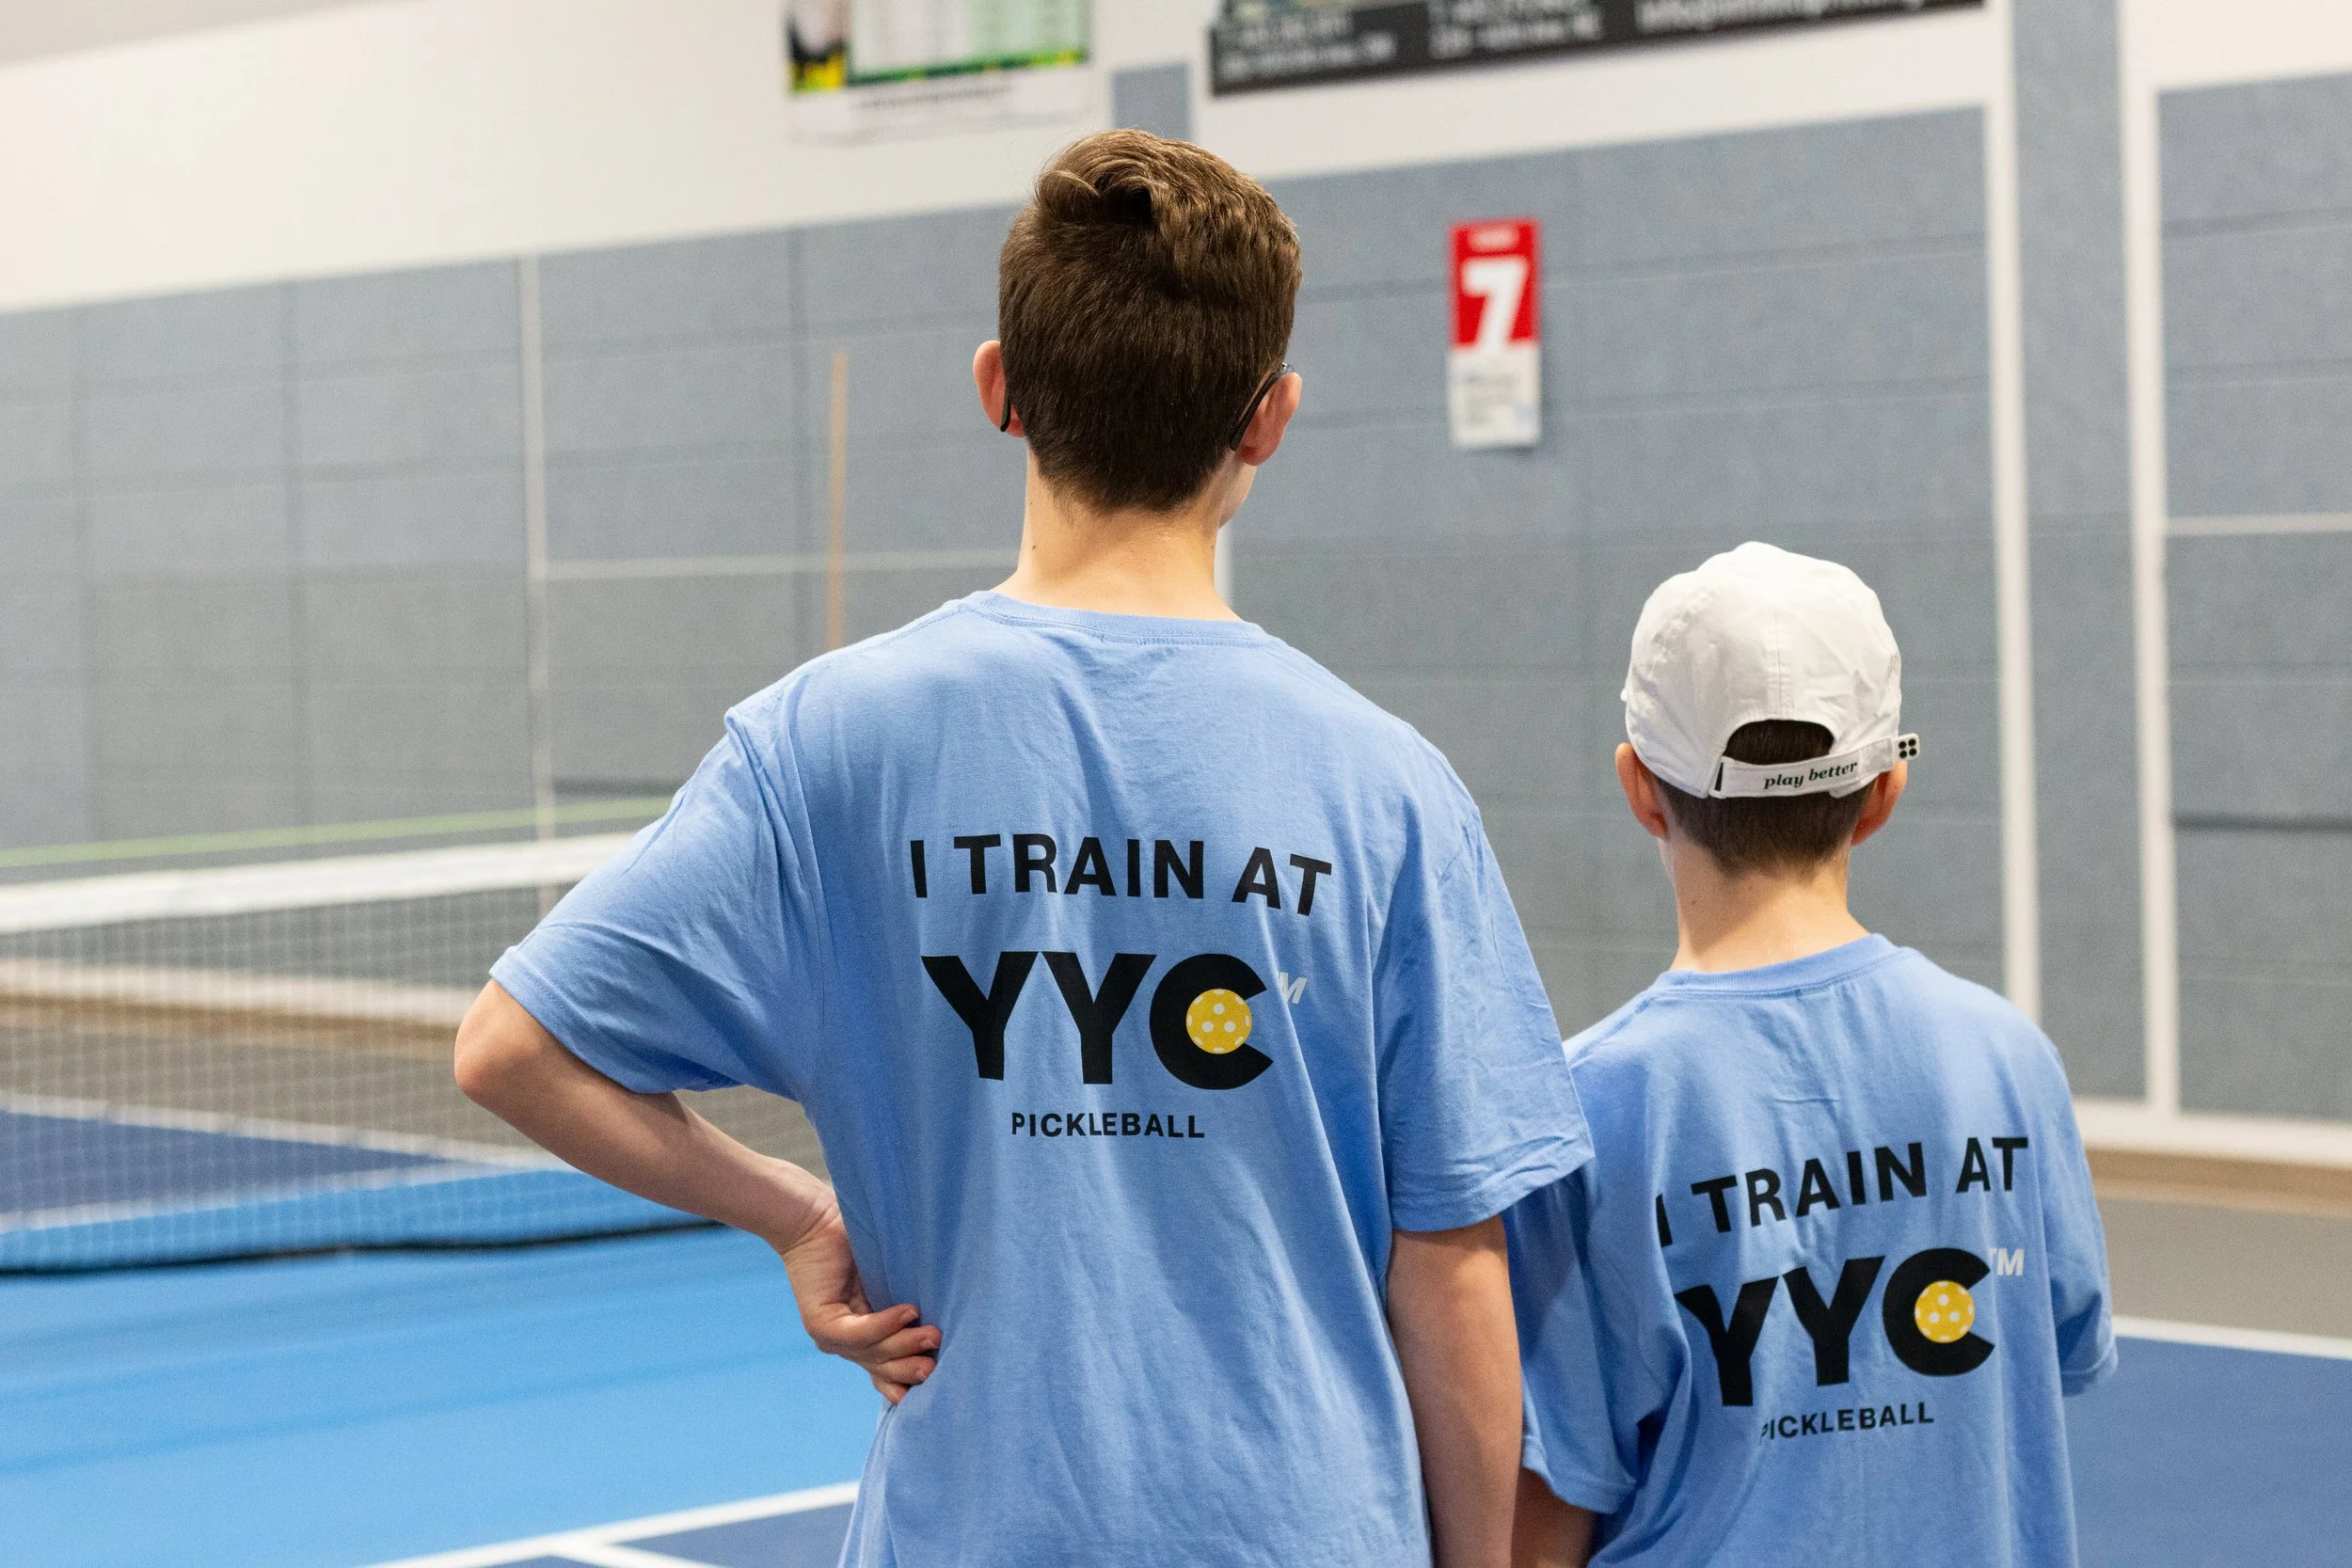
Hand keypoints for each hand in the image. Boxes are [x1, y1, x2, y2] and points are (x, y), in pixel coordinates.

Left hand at [772, 1185, 939, 1403]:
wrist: (814, 1219)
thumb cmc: (858, 1242)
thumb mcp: (889, 1279)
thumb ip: (909, 1305)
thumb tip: (948, 1322)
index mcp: (864, 1337)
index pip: (888, 1370)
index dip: (910, 1378)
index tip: (941, 1380)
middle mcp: (846, 1343)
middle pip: (883, 1367)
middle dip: (911, 1370)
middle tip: (937, 1366)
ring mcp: (831, 1336)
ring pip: (873, 1352)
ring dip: (905, 1344)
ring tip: (933, 1335)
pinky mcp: (820, 1323)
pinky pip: (857, 1332)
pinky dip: (884, 1324)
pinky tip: (908, 1312)